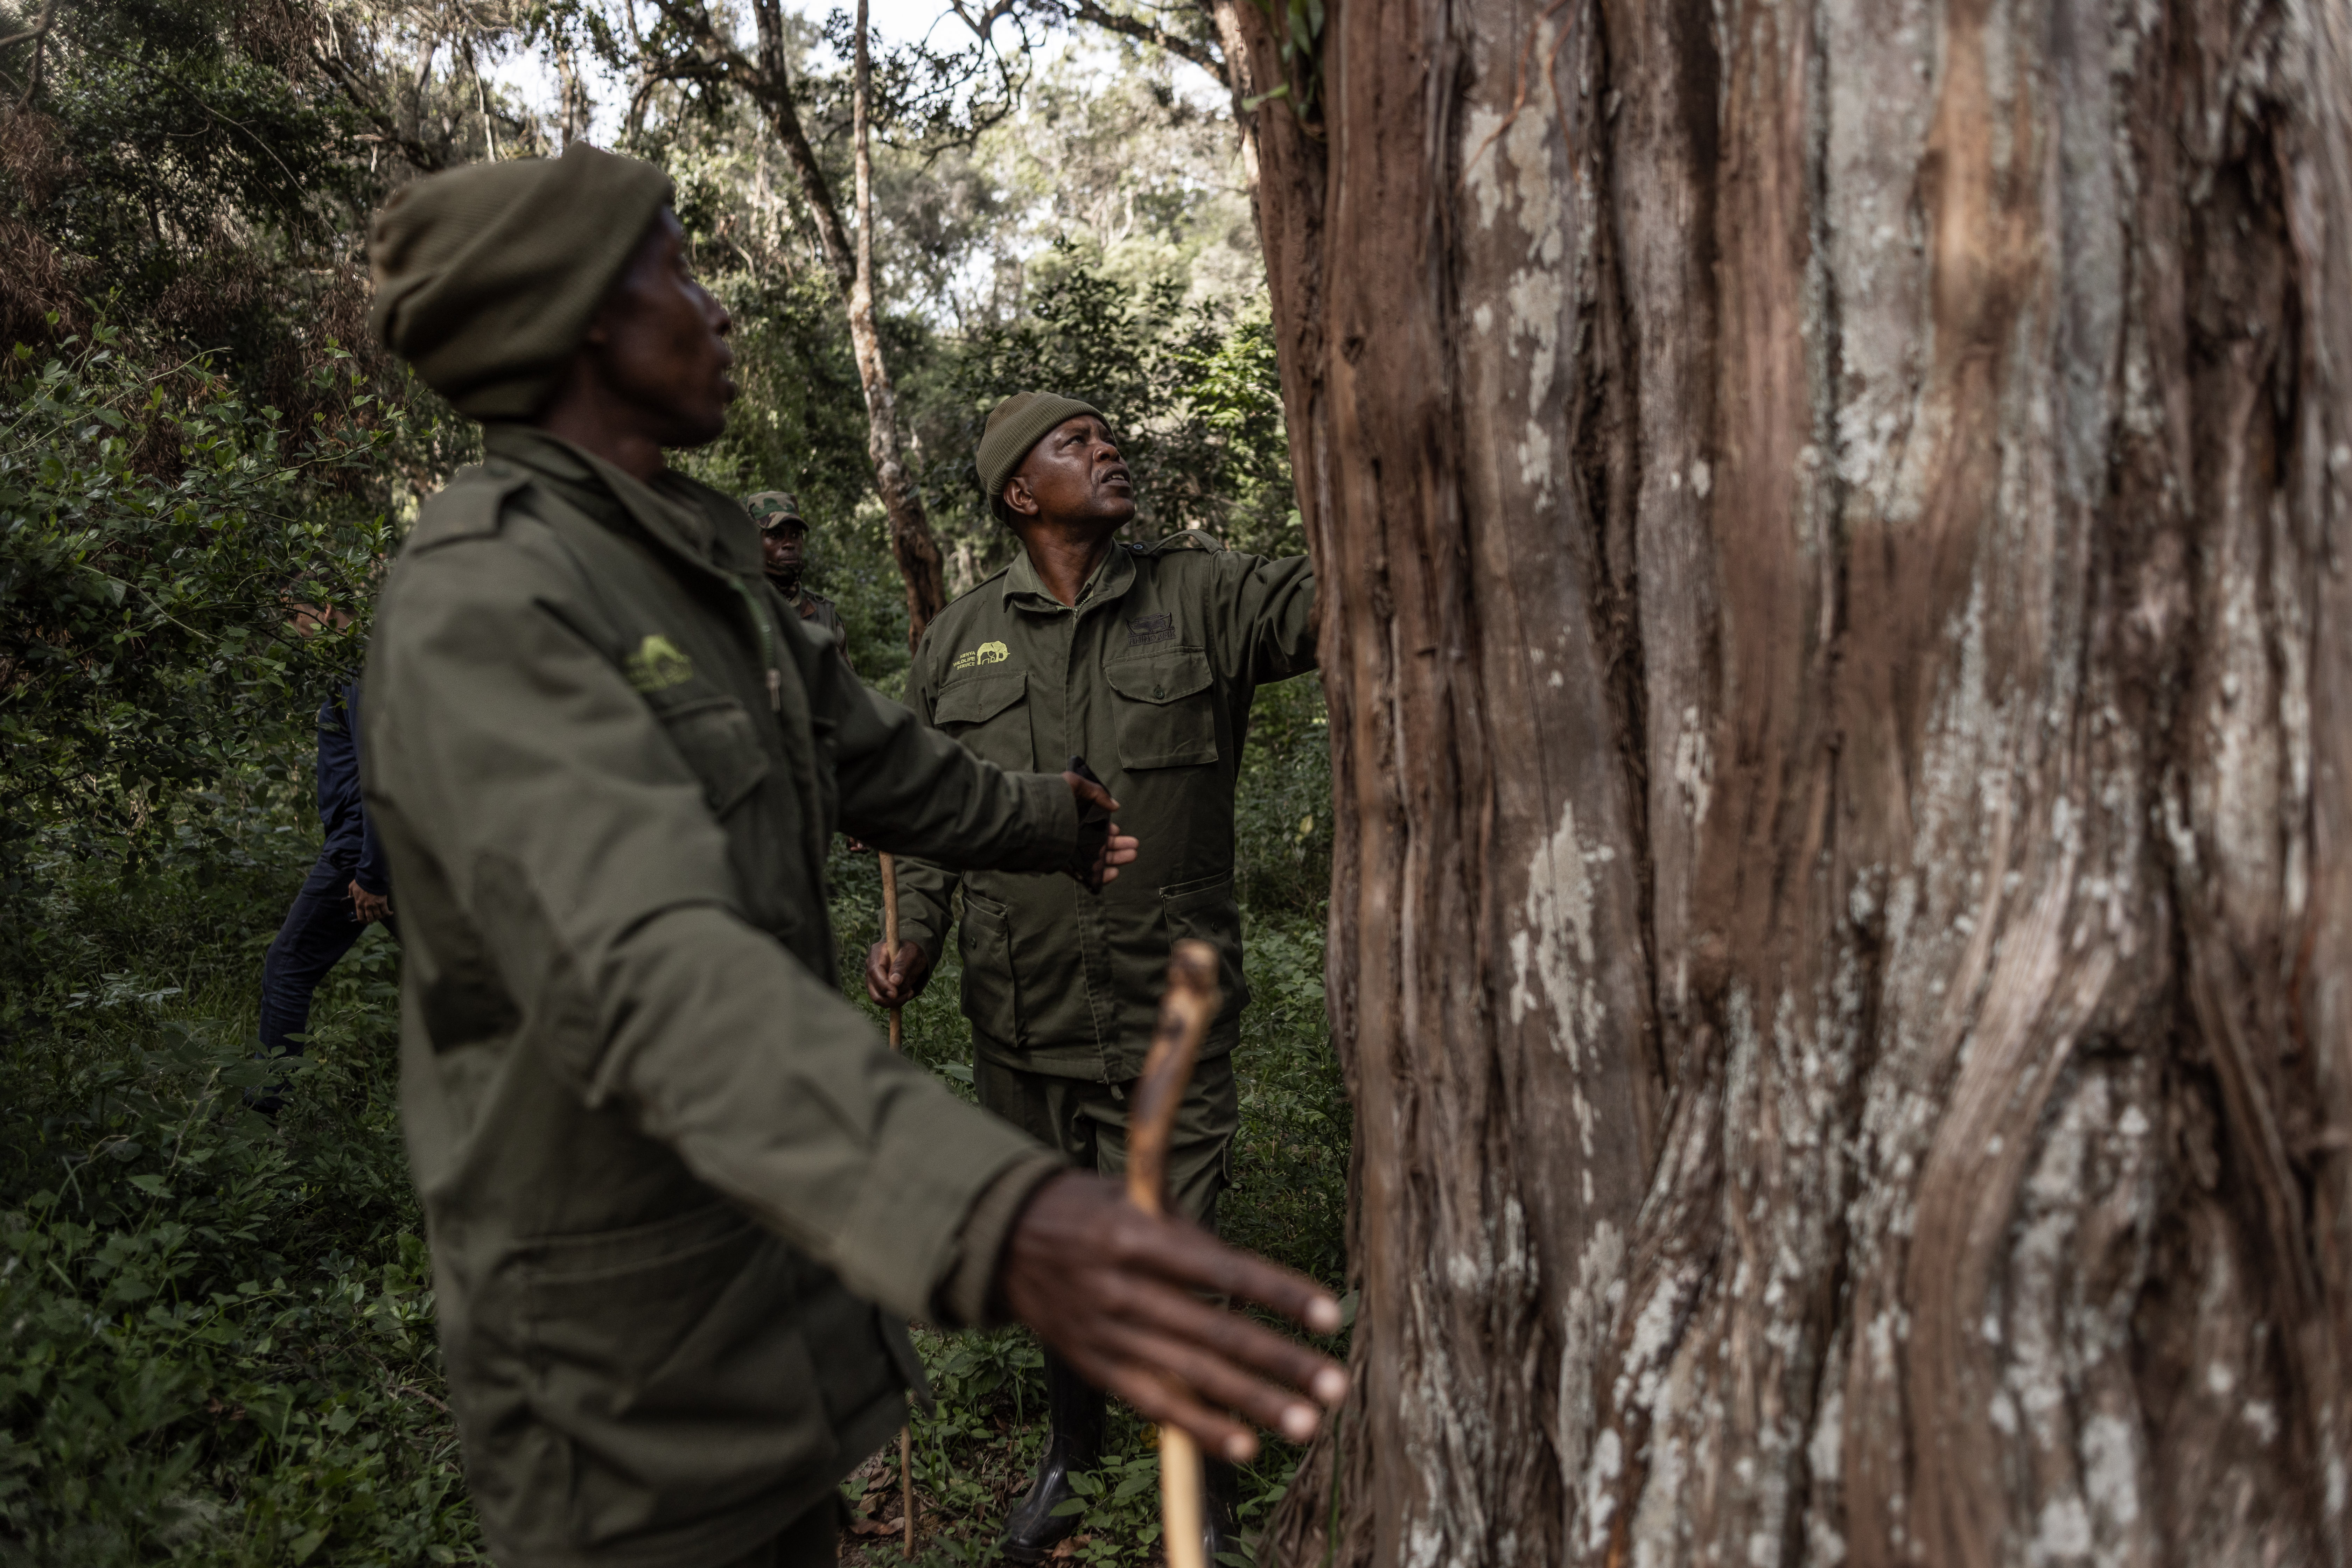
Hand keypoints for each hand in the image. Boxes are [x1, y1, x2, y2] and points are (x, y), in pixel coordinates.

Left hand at [348, 881, 390, 923]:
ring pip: (378, 916)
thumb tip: (349, 896)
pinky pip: (386, 911)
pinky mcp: (382, 902)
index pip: (360, 917)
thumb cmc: (361, 882)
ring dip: (381, 916)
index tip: (366, 921)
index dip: (364, 921)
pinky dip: (389, 913)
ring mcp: (375, 905)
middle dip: (373, 919)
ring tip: (382, 914)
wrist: (371, 877)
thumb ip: (350, 893)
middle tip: (374, 918)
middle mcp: (367, 907)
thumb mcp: (352, 887)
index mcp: (359, 904)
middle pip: (370, 919)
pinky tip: (390, 912)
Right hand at [865, 939, 932, 1007]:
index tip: (895, 994)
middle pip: (873, 987)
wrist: (912, 958)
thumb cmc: (911, 953)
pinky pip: (883, 1000)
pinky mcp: (877, 988)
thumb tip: (894, 982)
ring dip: (895, 1000)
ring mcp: (872, 977)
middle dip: (891, 997)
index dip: (883, 984)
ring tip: (910, 992)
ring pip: (877, 997)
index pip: (874, 971)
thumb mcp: (911, 955)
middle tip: (909, 993)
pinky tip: (907, 994)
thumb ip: (902, 966)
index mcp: (877, 951)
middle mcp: (871, 965)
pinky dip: (896, 1002)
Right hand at [997, 1172, 1346, 1461]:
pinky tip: (1245, 1446)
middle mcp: (1123, 1290)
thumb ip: (1186, 1232)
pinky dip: (1200, 1428)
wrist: (1002, 1239)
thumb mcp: (1131, 1198)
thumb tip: (1248, 1272)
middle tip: (1336, 1386)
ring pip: (1191, 1376)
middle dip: (1280, 1362)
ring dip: (1254, 1404)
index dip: (1277, 1292)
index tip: (1329, 1314)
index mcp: (1135, 1236)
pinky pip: (1154, 1403)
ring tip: (1307, 1425)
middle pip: (1214, 1332)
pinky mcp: (1097, 1367)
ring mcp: (1108, 1333)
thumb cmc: (1085, 1210)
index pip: (1221, 1269)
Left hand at [1061, 772, 1139, 888]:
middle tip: (1134, 847)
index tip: (1118, 830)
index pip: (1094, 825)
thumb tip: (1115, 806)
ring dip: (1115, 858)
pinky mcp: (1063, 864)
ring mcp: (1068, 850)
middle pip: (1099, 842)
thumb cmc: (1050, 799)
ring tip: (1131, 856)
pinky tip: (1113, 873)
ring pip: (1096, 858)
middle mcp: (1072, 833)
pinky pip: (1083, 873)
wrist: (1028, 819)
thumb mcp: (1074, 784)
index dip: (1108, 828)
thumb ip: (1097, 793)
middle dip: (1118, 845)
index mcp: (1075, 816)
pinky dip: (1099, 875)